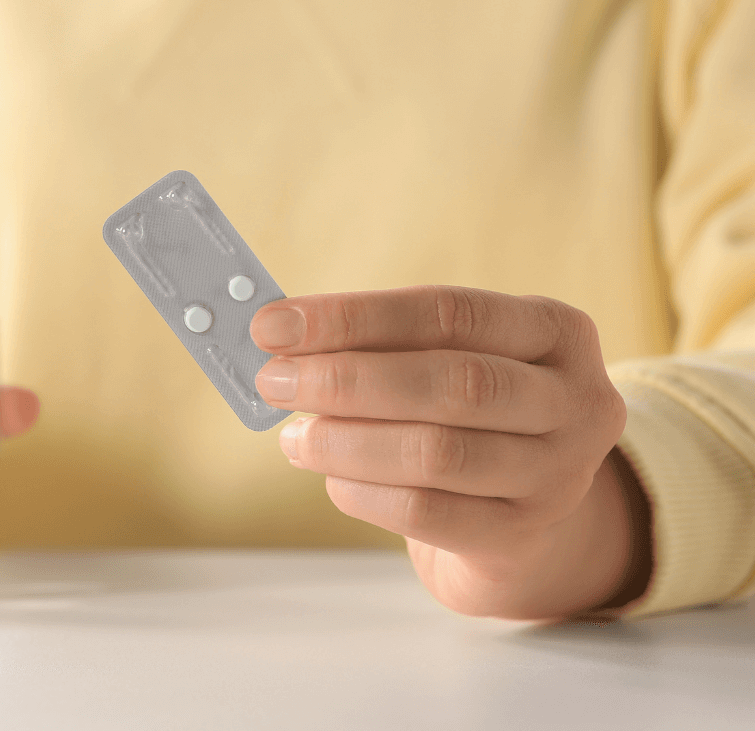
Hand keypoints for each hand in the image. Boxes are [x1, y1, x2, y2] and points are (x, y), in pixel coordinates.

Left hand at [252, 286, 650, 619]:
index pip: (448, 312)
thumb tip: (281, 335)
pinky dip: (365, 492)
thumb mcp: (449, 361)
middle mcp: (575, 400)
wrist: (524, 520)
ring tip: (293, 436)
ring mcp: (558, 475)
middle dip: (347, 379)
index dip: (354, 317)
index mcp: (557, 330)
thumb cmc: (470, 416)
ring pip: (438, 452)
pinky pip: (428, 514)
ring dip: (347, 440)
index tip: (275, 324)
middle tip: (273, 379)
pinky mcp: (522, 536)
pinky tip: (331, 478)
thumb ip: (381, 344)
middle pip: (452, 381)